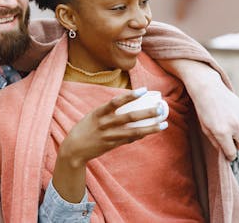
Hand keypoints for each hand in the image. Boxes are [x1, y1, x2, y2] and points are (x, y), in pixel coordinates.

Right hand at [52, 88, 167, 202]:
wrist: (74, 148)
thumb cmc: (86, 128)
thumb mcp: (94, 116)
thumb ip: (109, 111)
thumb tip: (129, 105)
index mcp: (99, 113)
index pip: (116, 101)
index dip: (131, 95)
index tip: (144, 90)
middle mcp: (105, 124)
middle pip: (130, 117)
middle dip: (147, 112)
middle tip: (160, 108)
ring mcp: (109, 136)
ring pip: (134, 131)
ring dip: (150, 128)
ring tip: (163, 124)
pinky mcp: (112, 145)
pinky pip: (129, 139)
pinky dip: (140, 135)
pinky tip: (150, 131)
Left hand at [158, 59, 238, 160]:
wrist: (207, 88)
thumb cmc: (203, 109)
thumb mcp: (205, 128)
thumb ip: (216, 142)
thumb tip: (225, 153)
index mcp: (222, 132)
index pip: (232, 153)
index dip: (230, 155)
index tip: (228, 154)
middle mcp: (234, 126)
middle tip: (230, 142)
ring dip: (237, 131)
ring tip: (224, 121)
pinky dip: (238, 121)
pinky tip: (228, 113)